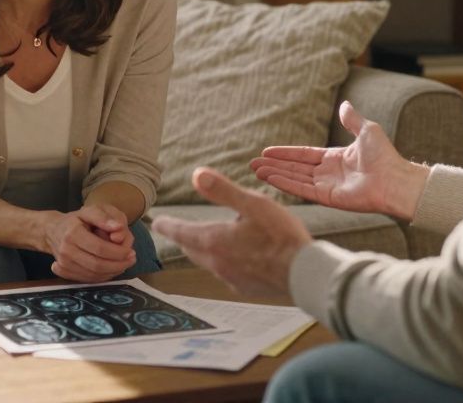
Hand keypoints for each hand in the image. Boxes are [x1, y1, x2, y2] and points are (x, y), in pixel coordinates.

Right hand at [46, 203, 135, 282]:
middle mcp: (66, 250)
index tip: (131, 250)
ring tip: (125, 263)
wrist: (52, 230)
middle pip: (97, 265)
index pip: (100, 248)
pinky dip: (104, 276)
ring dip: (113, 272)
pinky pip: (88, 279)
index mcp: (72, 233)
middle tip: (132, 259)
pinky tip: (112, 268)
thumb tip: (119, 228)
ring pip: (93, 275)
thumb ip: (105, 217)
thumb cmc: (76, 219)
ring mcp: (63, 263)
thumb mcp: (90, 210)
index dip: (118, 252)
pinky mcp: (64, 272)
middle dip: (118, 264)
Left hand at [151, 167, 310, 295]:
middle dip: (185, 238)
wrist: (305, 273)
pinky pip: (226, 272)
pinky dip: (225, 261)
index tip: (157, 223)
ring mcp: (231, 278)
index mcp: (213, 241)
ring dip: (205, 249)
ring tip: (209, 239)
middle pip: (192, 249)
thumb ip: (223, 190)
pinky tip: (238, 256)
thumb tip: (197, 175)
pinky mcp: (245, 288)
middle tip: (180, 230)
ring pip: (208, 261)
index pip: (181, 232)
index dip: (168, 226)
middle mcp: (217, 263)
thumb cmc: (281, 236)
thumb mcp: (253, 204)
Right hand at [250, 101, 427, 219]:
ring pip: (294, 179)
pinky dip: (285, 184)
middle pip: (295, 168)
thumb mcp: (366, 130)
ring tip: (255, 170)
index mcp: (335, 158)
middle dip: (274, 165)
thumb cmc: (385, 156)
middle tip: (253, 163)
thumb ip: (352, 119)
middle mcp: (328, 174)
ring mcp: (327, 187)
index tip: (267, 151)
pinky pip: (302, 190)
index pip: (304, 155)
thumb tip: (345, 104)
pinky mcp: (327, 198)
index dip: (286, 153)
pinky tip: (270, 178)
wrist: (396, 179)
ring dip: (275, 174)